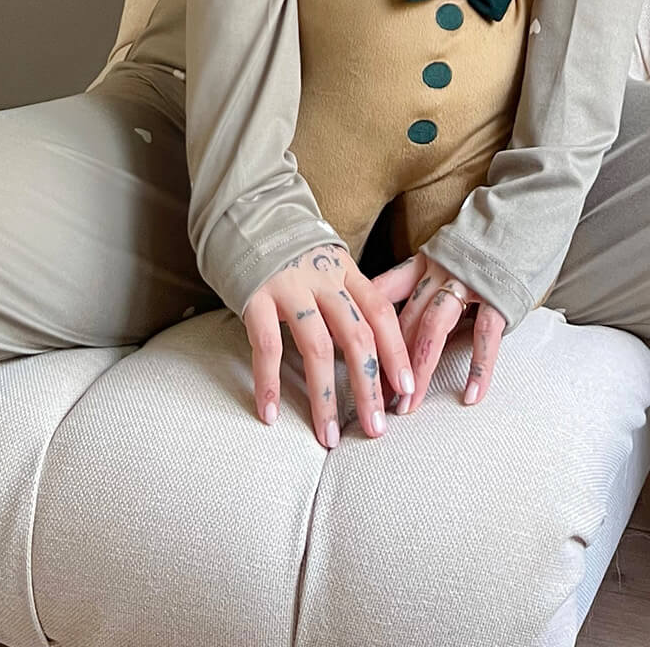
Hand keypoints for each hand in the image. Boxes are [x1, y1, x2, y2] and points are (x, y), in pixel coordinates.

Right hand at [241, 240, 416, 448]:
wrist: (243, 211)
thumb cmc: (289, 250)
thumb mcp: (326, 263)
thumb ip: (346, 296)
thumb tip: (370, 349)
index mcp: (345, 270)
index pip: (381, 312)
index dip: (396, 352)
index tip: (406, 390)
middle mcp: (323, 277)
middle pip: (356, 336)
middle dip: (368, 386)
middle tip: (376, 429)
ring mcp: (289, 285)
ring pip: (317, 347)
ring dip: (325, 398)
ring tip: (328, 438)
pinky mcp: (256, 295)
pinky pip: (266, 345)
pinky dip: (269, 382)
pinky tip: (271, 414)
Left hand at [368, 251, 505, 415]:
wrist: (529, 214)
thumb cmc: (489, 242)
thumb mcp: (450, 253)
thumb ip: (429, 281)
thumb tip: (408, 320)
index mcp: (426, 261)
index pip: (384, 293)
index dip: (366, 327)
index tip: (352, 359)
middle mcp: (441, 271)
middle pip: (403, 319)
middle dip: (387, 362)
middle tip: (376, 399)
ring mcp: (469, 282)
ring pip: (433, 328)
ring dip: (419, 370)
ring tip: (409, 405)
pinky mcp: (500, 295)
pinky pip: (484, 335)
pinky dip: (477, 367)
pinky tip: (470, 394)